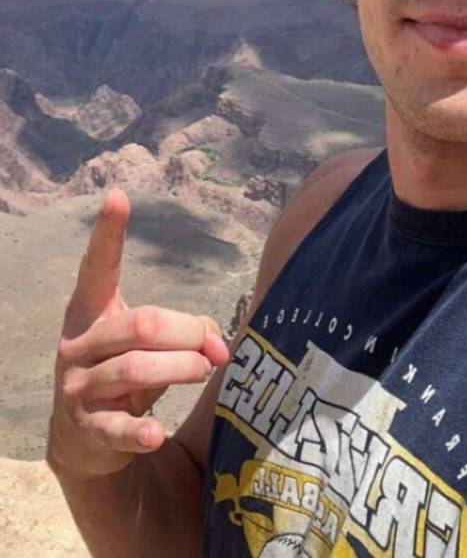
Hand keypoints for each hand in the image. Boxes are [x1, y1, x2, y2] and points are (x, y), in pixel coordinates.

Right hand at [48, 189, 229, 476]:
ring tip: (206, 370)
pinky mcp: (87, 429)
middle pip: (144, 324)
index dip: (108, 233)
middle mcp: (78, 345)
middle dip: (188, 333)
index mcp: (91, 312)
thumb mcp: (153, 343)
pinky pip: (117, 427)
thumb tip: (219, 347)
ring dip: (184, 368)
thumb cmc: (130, 372)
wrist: (85, 441)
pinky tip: (156, 434)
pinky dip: (140, 430)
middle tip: (213, 347)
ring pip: (138, 367)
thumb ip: (190, 331)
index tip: (118, 196)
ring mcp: (78, 388)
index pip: (99, 268)